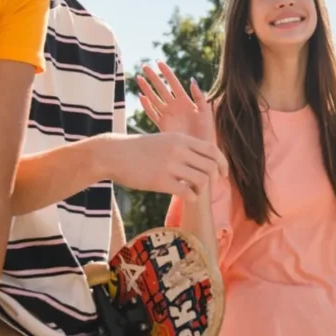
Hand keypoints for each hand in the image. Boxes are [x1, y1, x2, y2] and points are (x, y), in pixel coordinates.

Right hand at [105, 132, 227, 201]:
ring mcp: (170, 165)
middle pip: (210, 166)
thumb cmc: (137, 150)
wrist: (113, 154)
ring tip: (194, 192)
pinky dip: (191, 197)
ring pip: (201, 180)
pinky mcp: (160, 181)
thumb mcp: (163, 140)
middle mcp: (178, 150)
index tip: (223, 174)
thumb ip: (181, 146)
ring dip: (202, 189)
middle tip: (209, 187)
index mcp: (180, 139)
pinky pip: (187, 192)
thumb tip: (199, 156)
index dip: (222, 163)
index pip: (212, 150)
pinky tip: (186, 197)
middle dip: (215, 179)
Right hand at [137, 61, 214, 142]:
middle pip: (161, 89)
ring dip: (147, 89)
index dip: (167, 73)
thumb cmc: (206, 133)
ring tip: (138, 78)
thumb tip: (192, 80)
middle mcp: (175, 107)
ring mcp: (168, 116)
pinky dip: (146, 106)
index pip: (174, 84)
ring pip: (154, 99)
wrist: (200, 151)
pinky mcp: (163, 126)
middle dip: (153, 77)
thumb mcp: (206, 113)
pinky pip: (153, 114)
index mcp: (186, 102)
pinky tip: (141, 97)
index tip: (159, 62)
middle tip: (144, 66)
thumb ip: (200, 97)